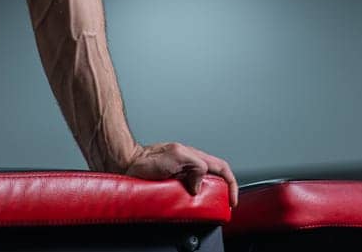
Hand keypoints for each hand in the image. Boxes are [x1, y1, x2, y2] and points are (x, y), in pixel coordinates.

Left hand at [120, 142, 237, 206]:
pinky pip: (188, 196)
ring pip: (202, 189)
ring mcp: (182, 176)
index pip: (221, 168)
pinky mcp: (174, 186)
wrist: (129, 165)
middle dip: (220, 192)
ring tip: (202, 207)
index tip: (232, 199)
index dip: (231, 184)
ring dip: (205, 199)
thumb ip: (195, 164)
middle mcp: (191, 166)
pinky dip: (192, 203)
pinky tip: (188, 207)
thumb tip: (201, 183)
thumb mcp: (177, 155)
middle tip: (219, 205)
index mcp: (195, 157)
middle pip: (215, 180)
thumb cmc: (148, 157)